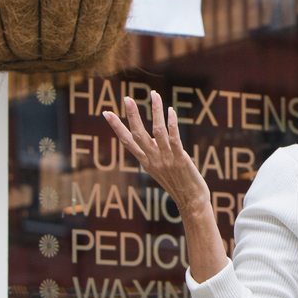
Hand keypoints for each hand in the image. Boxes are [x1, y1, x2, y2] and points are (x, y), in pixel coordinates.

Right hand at [102, 90, 208, 217]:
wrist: (191, 202)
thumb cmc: (178, 184)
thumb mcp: (161, 168)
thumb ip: (155, 152)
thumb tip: (153, 135)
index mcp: (145, 162)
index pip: (127, 142)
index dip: (116, 127)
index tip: (106, 113)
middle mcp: (153, 159)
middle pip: (138, 134)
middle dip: (132, 115)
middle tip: (126, 98)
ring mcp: (166, 159)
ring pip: (157, 131)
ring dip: (155, 112)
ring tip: (154, 95)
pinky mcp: (180, 159)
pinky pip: (174, 138)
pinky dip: (171, 123)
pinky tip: (170, 111)